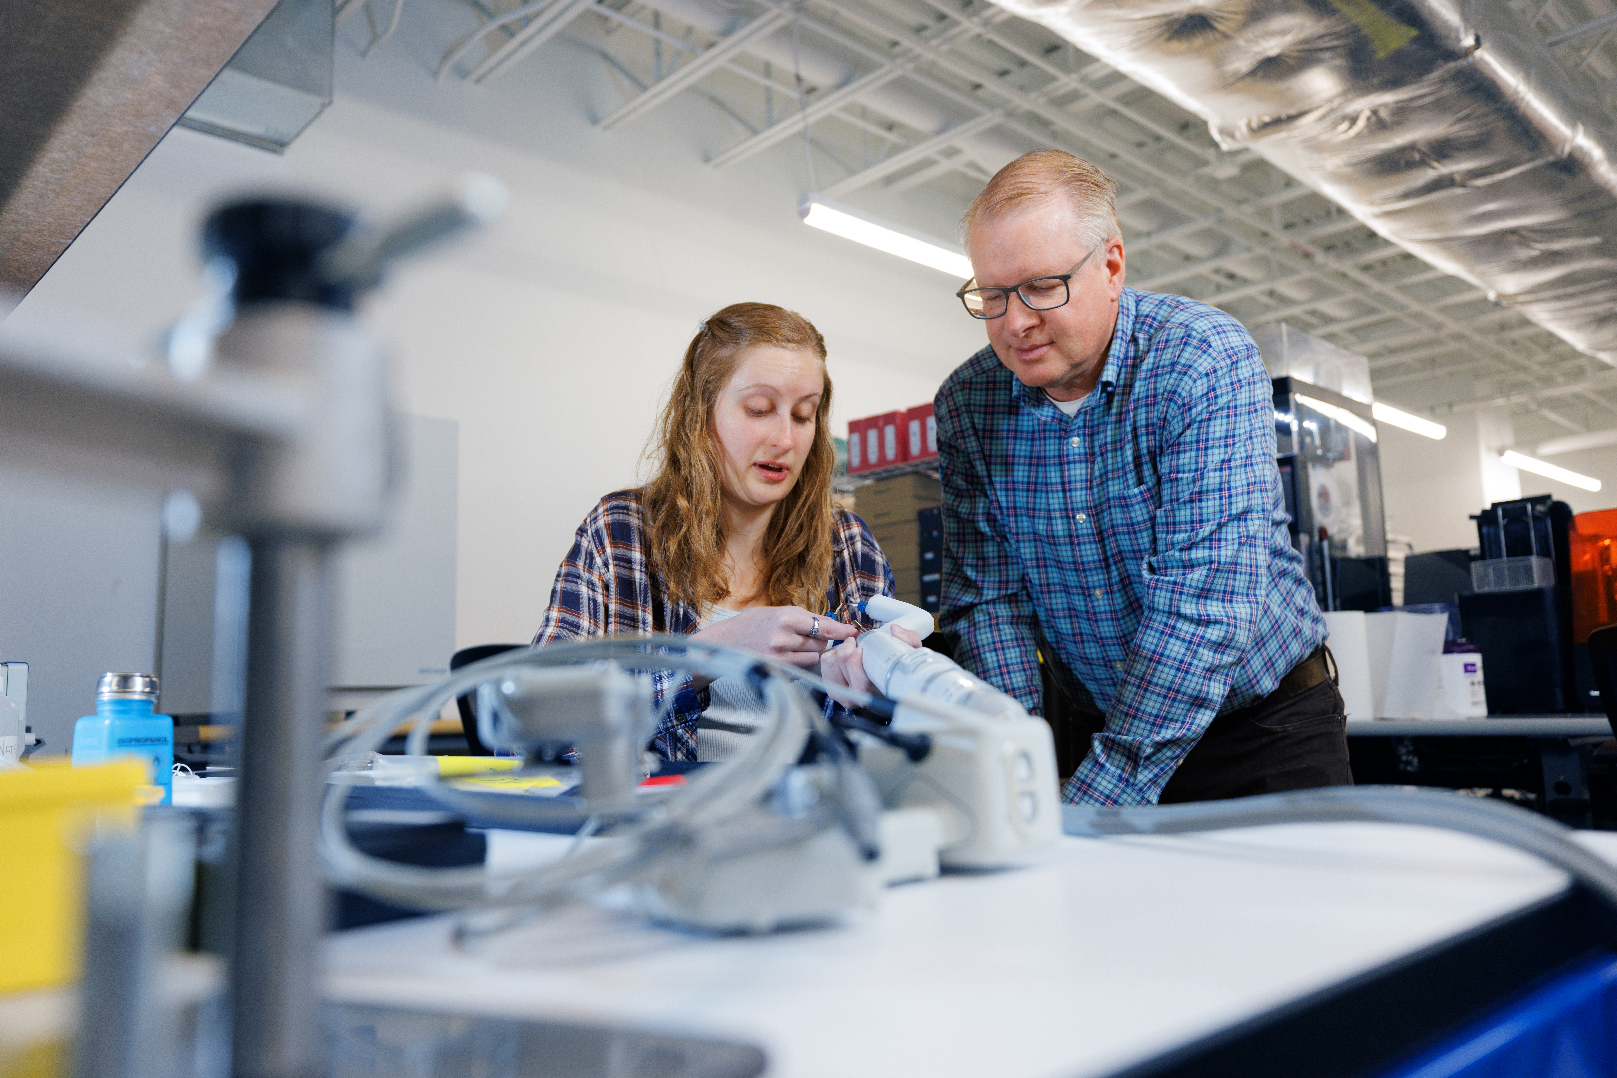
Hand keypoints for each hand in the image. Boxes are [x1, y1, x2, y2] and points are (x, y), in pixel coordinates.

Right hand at [689, 606, 857, 685]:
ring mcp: (780, 657)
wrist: (725, 642)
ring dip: (809, 654)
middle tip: (805, 638)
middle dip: (818, 642)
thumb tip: (832, 624)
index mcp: (786, 617)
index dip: (841, 630)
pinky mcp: (777, 671)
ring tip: (792, 647)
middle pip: (821, 644)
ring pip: (813, 659)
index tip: (853, 632)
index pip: (823, 626)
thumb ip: (804, 617)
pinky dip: (798, 664)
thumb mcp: (777, 611)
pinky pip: (800, 669)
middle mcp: (784, 637)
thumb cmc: (751, 624)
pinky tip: (784, 657)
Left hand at [819, 626, 923, 702]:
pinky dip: (832, 654)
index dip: (856, 662)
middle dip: (848, 648)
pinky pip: (825, 665)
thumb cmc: (899, 673)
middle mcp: (857, 699)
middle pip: (841, 665)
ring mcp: (843, 696)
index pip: (859, 685)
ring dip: (839, 651)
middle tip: (857, 644)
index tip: (861, 649)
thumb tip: (895, 630)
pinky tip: (844, 655)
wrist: (887, 687)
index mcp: (876, 696)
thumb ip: (908, 640)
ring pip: (830, 663)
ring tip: (851, 649)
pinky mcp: (834, 689)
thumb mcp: (912, 656)